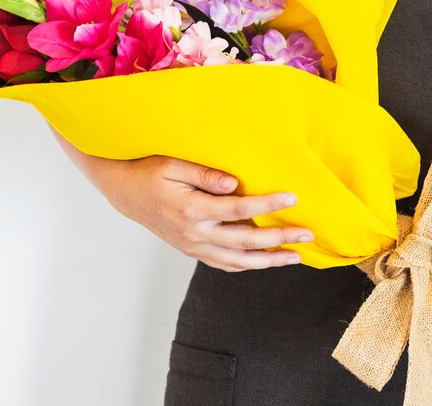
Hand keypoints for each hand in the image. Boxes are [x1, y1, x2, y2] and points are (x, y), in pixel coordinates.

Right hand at [99, 155, 313, 271]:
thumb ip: (204, 174)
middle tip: (307, 235)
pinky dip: (245, 265)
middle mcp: (194, 234)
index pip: (239, 210)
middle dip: (279, 239)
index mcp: (192, 210)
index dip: (268, 205)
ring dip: (268, 261)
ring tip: (294, 256)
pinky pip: (222, 264)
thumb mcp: (173, 165)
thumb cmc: (149, 172)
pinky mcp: (191, 250)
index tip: (292, 197)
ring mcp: (192, 246)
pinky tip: (262, 261)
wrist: (124, 192)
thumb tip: (234, 183)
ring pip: (237, 261)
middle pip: (245, 242)